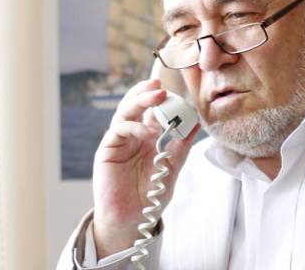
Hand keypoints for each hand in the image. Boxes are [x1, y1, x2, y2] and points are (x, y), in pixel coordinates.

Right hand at [91, 79, 199, 257]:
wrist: (132, 219)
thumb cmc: (149, 194)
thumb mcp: (171, 168)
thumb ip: (182, 147)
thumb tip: (197, 124)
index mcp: (147, 136)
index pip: (152, 110)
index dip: (164, 100)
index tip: (180, 95)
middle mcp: (132, 135)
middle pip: (136, 105)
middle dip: (147, 92)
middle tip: (161, 86)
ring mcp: (119, 141)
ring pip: (125, 112)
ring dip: (141, 100)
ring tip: (158, 95)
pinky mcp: (107, 150)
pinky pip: (118, 130)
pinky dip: (134, 127)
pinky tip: (149, 132)